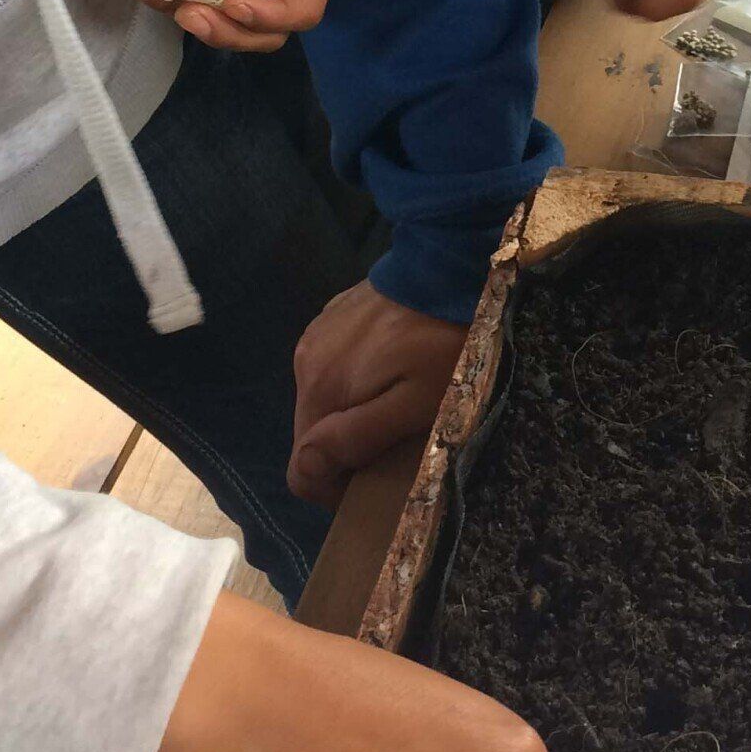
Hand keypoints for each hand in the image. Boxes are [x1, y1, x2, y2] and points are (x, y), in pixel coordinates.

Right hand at [289, 282, 466, 509]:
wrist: (449, 264)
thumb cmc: (443, 343)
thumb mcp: (416, 402)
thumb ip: (358, 437)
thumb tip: (307, 469)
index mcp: (321, 390)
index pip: (302, 470)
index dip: (335, 487)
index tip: (375, 478)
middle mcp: (305, 364)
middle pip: (311, 436)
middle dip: (345, 450)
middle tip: (394, 439)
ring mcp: (316, 336)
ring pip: (321, 402)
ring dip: (349, 414)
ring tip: (394, 401)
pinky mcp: (331, 317)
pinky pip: (331, 368)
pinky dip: (352, 380)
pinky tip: (388, 367)